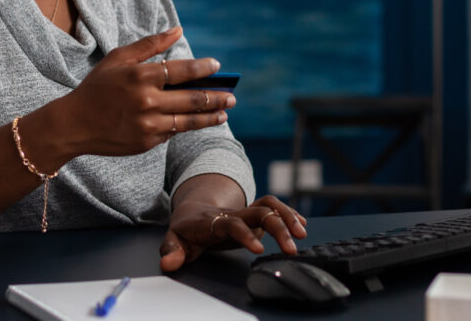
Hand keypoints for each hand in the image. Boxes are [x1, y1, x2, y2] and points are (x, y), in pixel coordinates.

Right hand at [62, 27, 235, 156]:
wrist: (74, 124)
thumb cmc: (98, 87)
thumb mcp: (119, 59)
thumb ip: (150, 45)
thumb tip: (178, 29)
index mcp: (140, 76)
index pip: (181, 70)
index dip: (202, 68)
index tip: (217, 66)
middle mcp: (146, 101)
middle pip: (192, 99)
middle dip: (217, 96)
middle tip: (232, 96)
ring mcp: (147, 124)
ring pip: (189, 121)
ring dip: (211, 116)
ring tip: (224, 113)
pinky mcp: (146, 142)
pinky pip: (173, 133)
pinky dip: (185, 126)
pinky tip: (197, 121)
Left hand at [158, 195, 307, 271]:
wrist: (192, 211)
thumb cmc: (185, 230)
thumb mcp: (173, 241)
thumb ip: (171, 252)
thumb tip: (169, 264)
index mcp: (213, 221)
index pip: (232, 224)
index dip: (245, 234)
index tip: (259, 249)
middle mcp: (233, 213)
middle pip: (259, 212)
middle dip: (277, 227)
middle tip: (291, 249)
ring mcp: (245, 212)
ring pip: (270, 205)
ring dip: (287, 217)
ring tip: (301, 235)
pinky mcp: (254, 215)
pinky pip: (274, 208)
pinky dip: (289, 214)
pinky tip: (301, 225)